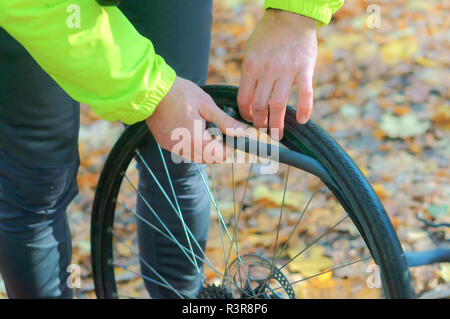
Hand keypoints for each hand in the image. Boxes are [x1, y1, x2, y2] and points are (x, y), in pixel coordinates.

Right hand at [146, 77, 244, 162]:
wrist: (151, 90)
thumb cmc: (180, 93)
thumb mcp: (206, 105)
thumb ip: (224, 122)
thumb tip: (241, 132)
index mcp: (195, 139)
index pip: (219, 156)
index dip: (229, 148)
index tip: (231, 136)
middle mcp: (183, 148)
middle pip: (209, 159)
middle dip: (217, 148)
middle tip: (219, 131)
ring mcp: (173, 147)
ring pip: (196, 157)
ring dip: (205, 148)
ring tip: (204, 128)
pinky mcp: (165, 144)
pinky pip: (184, 152)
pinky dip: (192, 145)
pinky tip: (191, 128)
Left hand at [238, 9, 316, 138]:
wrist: (291, 16)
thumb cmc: (268, 36)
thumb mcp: (251, 52)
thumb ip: (249, 74)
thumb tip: (246, 98)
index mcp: (251, 66)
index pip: (244, 98)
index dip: (245, 113)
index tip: (248, 119)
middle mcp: (268, 70)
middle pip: (260, 105)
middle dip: (259, 122)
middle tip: (261, 131)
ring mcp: (287, 70)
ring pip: (279, 104)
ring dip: (277, 123)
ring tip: (277, 135)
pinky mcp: (305, 69)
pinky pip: (305, 93)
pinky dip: (305, 109)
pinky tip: (303, 120)